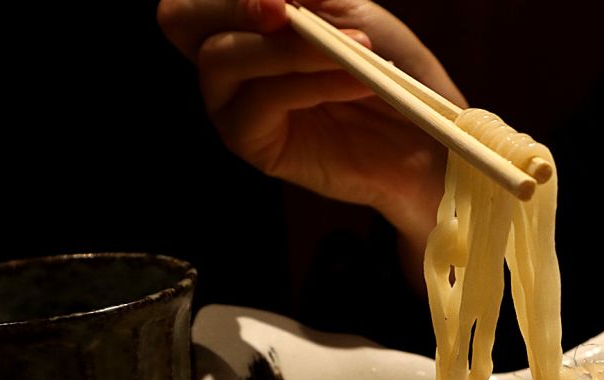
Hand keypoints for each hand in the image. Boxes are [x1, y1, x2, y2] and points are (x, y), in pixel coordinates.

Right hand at [157, 0, 464, 255]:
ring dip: (290, 48)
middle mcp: (226, 58)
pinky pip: (262, 100)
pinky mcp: (251, 142)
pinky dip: (310, 82)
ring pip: (222, 57)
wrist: (424, 132)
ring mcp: (233, 102)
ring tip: (355, 51)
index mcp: (242, 19)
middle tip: (283, 9)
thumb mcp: (349, 11)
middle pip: (179, 19)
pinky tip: (356, 81)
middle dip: (229, 5)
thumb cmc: (390, 66)